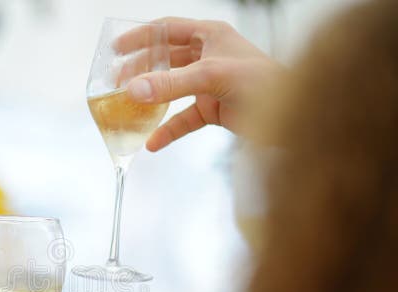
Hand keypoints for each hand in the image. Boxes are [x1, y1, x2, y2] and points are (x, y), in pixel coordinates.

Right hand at [123, 17, 282, 150]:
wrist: (293, 118)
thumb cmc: (265, 84)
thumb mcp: (212, 77)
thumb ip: (171, 83)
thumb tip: (133, 90)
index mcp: (211, 35)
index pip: (167, 30)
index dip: (140, 37)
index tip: (116, 50)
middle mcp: (209, 56)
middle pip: (164, 60)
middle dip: (140, 71)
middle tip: (116, 83)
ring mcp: (210, 84)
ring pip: (172, 89)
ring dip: (151, 99)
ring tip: (128, 108)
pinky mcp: (214, 109)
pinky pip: (184, 119)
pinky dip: (168, 130)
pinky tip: (153, 142)